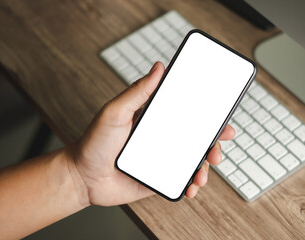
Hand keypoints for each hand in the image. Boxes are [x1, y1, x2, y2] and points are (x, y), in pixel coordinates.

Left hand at [71, 62, 234, 205]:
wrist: (83, 178)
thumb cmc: (94, 142)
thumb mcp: (115, 112)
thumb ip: (138, 92)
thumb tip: (158, 68)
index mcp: (155, 120)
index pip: (186, 113)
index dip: (207, 113)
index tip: (222, 112)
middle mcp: (163, 138)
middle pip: (196, 137)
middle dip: (214, 140)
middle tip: (221, 142)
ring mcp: (163, 160)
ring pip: (193, 160)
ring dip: (205, 166)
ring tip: (202, 174)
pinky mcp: (160, 179)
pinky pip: (181, 181)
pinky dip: (191, 185)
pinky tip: (191, 187)